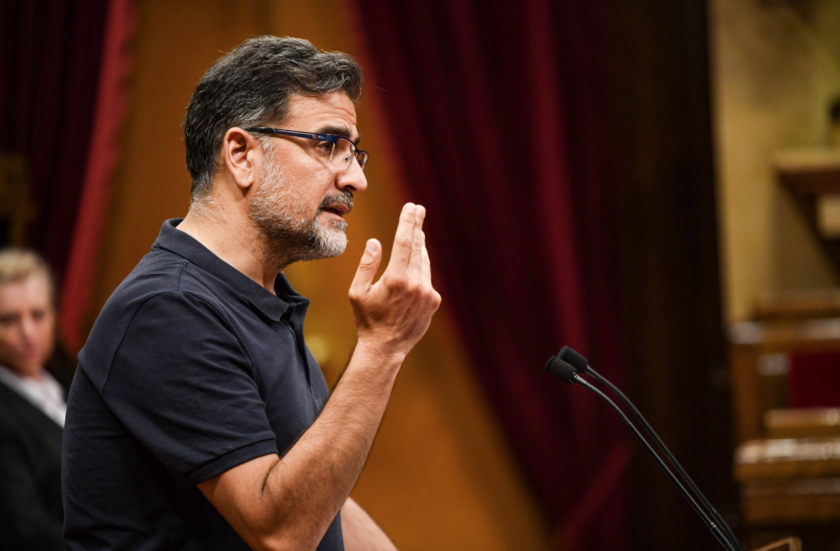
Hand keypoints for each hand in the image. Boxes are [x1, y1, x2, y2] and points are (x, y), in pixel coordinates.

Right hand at [349, 203, 440, 358]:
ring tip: (416, 233)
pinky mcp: (434, 301)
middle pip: (417, 247)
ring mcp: (427, 293)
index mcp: (396, 279)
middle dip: (417, 227)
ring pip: (424, 262)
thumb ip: (367, 265)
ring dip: (419, 246)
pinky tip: (415, 263)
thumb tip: (375, 242)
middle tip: (418, 209)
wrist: (386, 348)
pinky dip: (421, 268)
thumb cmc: (367, 319)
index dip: (408, 222)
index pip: (404, 242)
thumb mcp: (357, 292)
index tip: (412, 207)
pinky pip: (427, 277)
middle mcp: (415, 284)